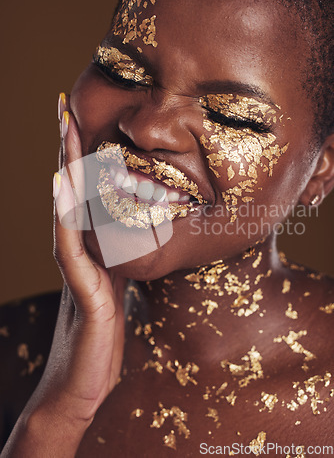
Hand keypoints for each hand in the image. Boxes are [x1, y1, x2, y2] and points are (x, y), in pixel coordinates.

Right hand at [2, 94, 124, 456]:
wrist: (81, 387)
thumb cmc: (101, 339)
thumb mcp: (119, 291)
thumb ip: (123, 262)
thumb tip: (139, 236)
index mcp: (92, 251)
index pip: (86, 197)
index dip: (84, 160)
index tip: (82, 121)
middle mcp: (78, 254)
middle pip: (71, 193)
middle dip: (70, 150)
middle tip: (66, 106)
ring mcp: (76, 271)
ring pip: (67, 211)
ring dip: (66, 170)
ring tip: (65, 129)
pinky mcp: (82, 295)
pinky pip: (71, 249)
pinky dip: (65, 216)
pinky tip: (64, 188)